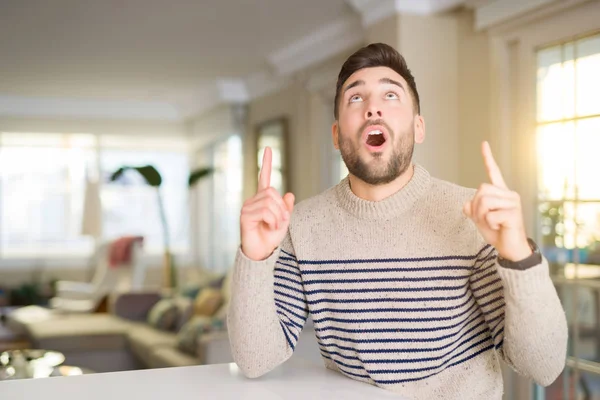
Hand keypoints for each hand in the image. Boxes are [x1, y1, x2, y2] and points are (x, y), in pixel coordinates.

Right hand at [240, 147, 294, 260]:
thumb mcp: (283, 221)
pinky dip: (273, 220)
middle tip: (281, 221)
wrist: (261, 252)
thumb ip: (286, 208)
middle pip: (272, 192)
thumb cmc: (270, 237)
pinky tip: (269, 227)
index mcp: (263, 199)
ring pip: (270, 202)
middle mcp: (253, 200)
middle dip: (281, 207)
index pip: (264, 177)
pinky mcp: (245, 215)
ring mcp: (247, 207)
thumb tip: (289, 193)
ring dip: (278, 216)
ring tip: (274, 226)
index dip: (266, 163)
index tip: (268, 148)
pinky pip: (265, 211)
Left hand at [463, 141, 531, 261]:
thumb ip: (472, 209)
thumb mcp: (479, 219)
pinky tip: (500, 227)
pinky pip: (489, 215)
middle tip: (485, 219)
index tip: (483, 143)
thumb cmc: (497, 231)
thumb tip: (467, 205)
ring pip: (483, 201)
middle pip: (481, 190)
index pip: (493, 172)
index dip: (488, 158)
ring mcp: (513, 203)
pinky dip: (489, 224)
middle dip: (476, 207)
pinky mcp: (513, 213)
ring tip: (493, 223)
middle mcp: (509, 194)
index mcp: (500, 192)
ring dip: (481, 216)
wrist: (510, 248)